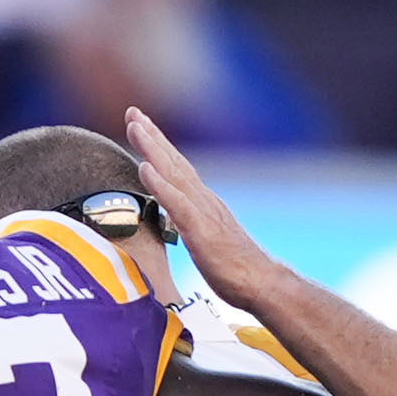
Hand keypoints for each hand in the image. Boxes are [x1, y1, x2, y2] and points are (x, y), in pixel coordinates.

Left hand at [123, 109, 276, 307]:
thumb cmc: (237, 271)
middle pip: (174, 161)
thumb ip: (194, 229)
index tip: (141, 124)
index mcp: (203, 204)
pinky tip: (145, 167)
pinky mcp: (202, 231)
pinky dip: (160, 184)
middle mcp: (204, 200)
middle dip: (152, 135)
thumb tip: (178, 226)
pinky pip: (177, 203)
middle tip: (132, 111)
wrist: (264, 284)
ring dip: (152, 148)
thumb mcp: (209, 244)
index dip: (159, 146)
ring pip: (173, 174)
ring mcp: (203, 213)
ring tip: (134, 126)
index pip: (178, 169)